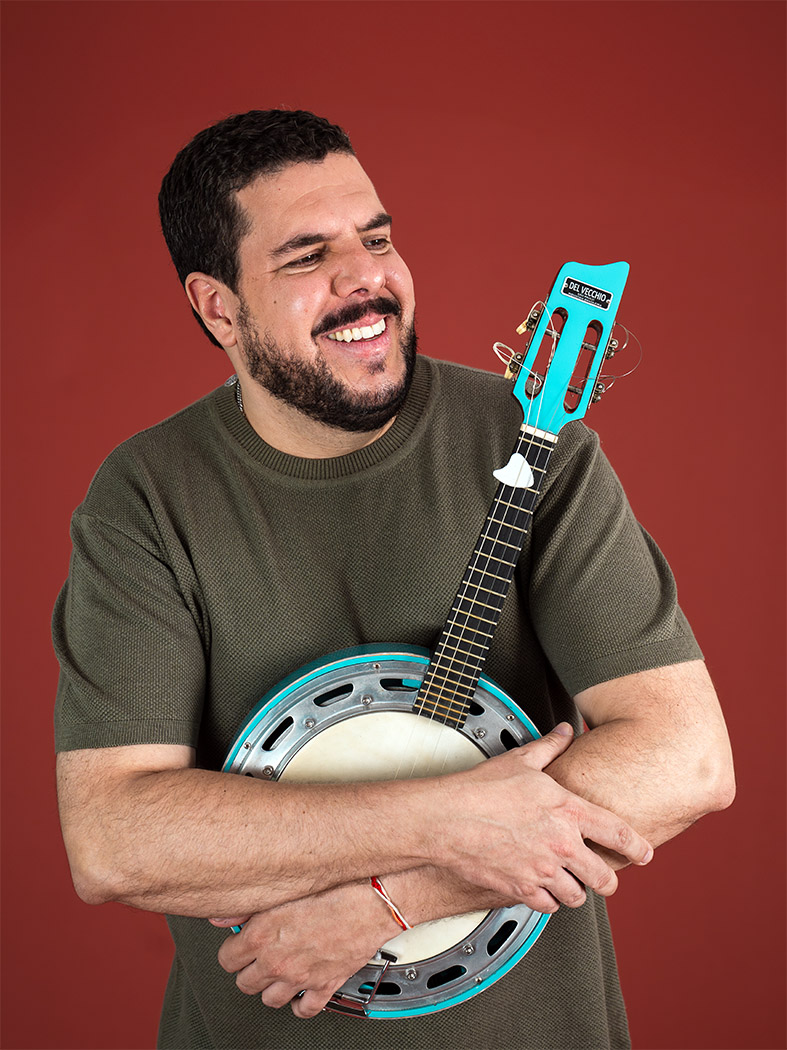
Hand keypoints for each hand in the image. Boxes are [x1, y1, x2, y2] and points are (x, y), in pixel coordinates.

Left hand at [214, 881, 397, 1017]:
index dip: (232, 950)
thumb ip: (247, 906)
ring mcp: (300, 977)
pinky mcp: (324, 986)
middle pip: (245, 983)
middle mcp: (277, 961)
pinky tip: (301, 989)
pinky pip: (304, 1010)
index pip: (227, 959)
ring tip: (277, 972)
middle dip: (248, 970)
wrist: (372, 900)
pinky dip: (300, 1003)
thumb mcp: (284, 888)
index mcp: (262, 936)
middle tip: (257, 957)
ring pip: (270, 999)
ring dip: (271, 987)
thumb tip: (220, 917)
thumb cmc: (334, 886)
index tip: (239, 944)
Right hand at [438, 723, 653, 913]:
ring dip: (576, 891)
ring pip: (577, 896)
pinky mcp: (522, 889)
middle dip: (609, 880)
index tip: (645, 853)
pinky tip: (544, 888)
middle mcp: (562, 844)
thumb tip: (566, 731)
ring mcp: (543, 870)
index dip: (638, 847)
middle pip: (604, 877)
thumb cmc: (480, 790)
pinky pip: (548, 905)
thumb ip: (550, 748)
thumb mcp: (521, 761)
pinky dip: (549, 900)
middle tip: (605, 878)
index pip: (618, 833)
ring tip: (571, 883)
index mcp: (567, 811)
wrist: (447, 819)